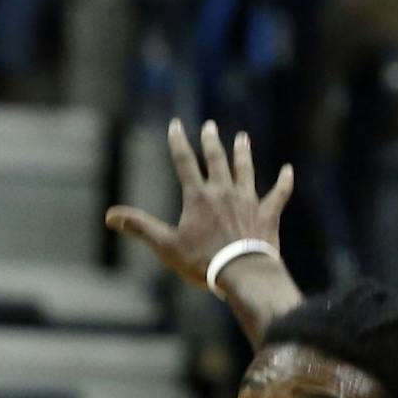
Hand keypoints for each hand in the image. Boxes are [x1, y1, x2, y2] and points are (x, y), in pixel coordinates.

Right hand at [105, 119, 293, 289]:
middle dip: (211, 142)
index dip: (178, 142)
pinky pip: (278, 194)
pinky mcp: (267, 214)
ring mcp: (248, 201)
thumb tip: (109, 215)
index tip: (176, 124)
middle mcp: (224, 192)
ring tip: (242, 138)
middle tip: (210, 126)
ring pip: (245, 170)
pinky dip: (284, 182)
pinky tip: (288, 170)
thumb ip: (139, 226)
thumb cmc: (203, 261)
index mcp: (198, 197)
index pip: (184, 162)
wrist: (243, 273)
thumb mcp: (165, 245)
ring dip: (243, 153)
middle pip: (216, 160)